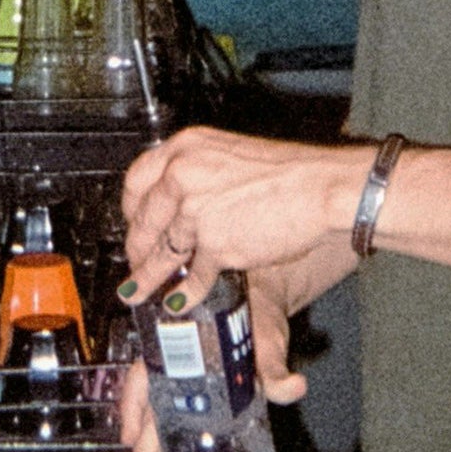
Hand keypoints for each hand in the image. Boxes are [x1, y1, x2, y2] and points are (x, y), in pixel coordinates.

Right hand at [120, 266, 305, 451]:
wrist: (261, 295)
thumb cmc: (256, 310)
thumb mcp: (265, 336)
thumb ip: (274, 365)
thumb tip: (293, 387)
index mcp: (181, 353)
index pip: (148, 387)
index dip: (135, 416)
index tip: (129, 445)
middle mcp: (173, 369)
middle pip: (148, 419)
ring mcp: (181, 383)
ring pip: (154, 424)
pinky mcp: (196, 393)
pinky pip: (168, 419)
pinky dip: (160, 443)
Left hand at [123, 124, 365, 295]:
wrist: (321, 186)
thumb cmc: (286, 173)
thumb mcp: (228, 156)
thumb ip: (196, 173)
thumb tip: (174, 201)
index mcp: (185, 148)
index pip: (137, 180)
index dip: (130, 207)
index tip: (131, 222)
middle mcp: (183, 175)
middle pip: (143, 219)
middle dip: (136, 246)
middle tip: (134, 261)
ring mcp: (197, 211)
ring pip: (162, 252)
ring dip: (148, 276)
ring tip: (138, 291)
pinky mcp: (216, 244)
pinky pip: (193, 276)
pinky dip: (185, 294)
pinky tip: (177, 303)